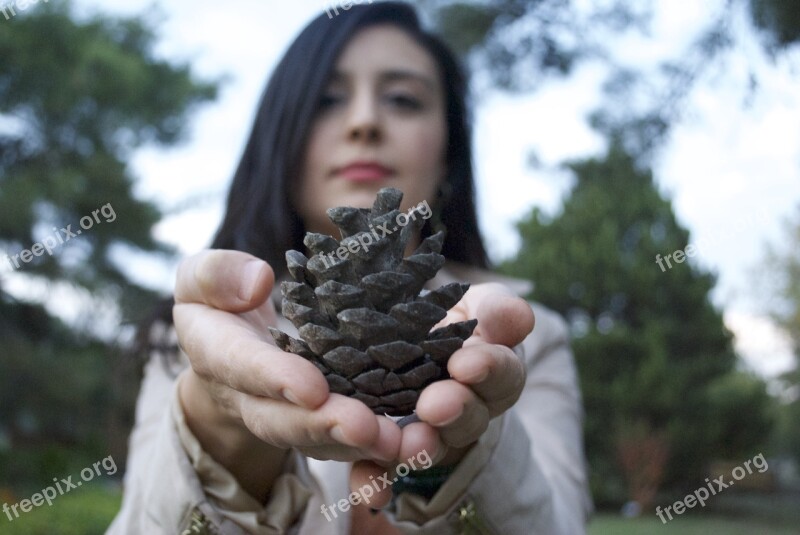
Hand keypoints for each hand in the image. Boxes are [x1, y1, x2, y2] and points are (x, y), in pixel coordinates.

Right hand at [173, 250, 401, 500]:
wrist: (229, 346)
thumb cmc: (218, 300)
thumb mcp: (200, 276)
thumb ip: (216, 275)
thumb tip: (259, 281)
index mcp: (217, 352)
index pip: (243, 366)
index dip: (275, 379)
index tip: (311, 388)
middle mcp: (249, 397)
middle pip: (284, 420)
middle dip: (324, 426)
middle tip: (365, 429)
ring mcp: (284, 416)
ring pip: (319, 440)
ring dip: (358, 446)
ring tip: (398, 444)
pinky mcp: (318, 421)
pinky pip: (343, 442)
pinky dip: (374, 449)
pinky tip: (411, 446)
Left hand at [350, 283, 534, 507]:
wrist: (400, 336)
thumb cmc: (448, 317)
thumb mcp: (475, 305)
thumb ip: (496, 310)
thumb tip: (520, 315)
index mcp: (493, 374)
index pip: (502, 374)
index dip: (488, 369)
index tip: (465, 362)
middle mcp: (466, 412)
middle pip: (468, 419)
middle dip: (453, 411)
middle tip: (433, 405)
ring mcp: (429, 434)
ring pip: (428, 447)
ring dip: (416, 448)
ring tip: (403, 442)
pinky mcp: (387, 450)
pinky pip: (382, 470)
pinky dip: (375, 481)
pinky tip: (369, 491)